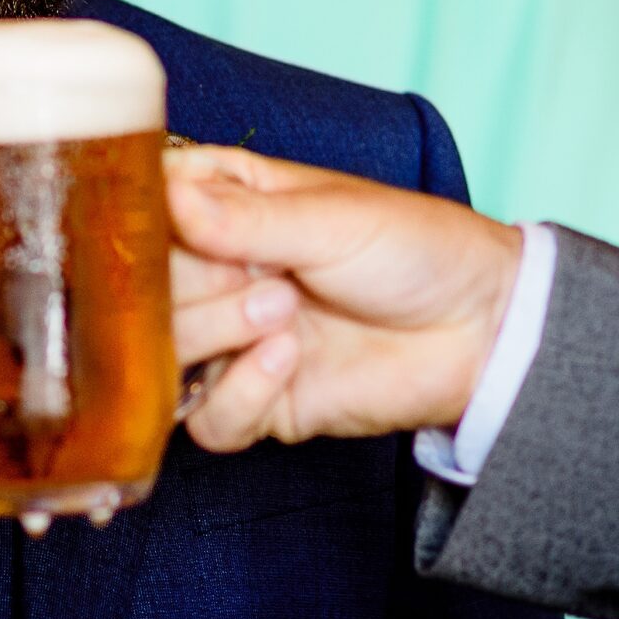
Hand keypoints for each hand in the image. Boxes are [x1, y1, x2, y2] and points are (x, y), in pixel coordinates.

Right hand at [167, 145, 523, 451]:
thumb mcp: (331, 218)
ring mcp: (230, 341)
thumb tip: (166, 199)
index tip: (160, 226)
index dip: (139, 223)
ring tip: (281, 311)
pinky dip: (238, 394)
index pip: (142, 210)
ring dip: (213, 334)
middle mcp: (214, 273)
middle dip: (186, 286)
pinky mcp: (256, 403)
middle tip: (253, 275)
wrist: (479, 329)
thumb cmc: (414, 248)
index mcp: (223, 206)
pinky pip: (206, 420)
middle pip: (139, 291)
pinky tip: (286, 360)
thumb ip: (242, 218)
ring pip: (161, 356)